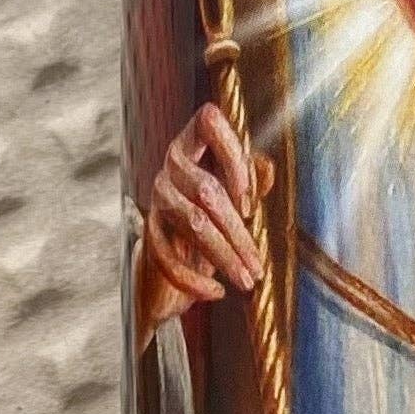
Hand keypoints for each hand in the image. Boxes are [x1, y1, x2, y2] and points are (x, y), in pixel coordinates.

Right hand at [138, 101, 274, 338]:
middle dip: (239, 231)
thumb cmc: (215, 218)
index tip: (250, 202)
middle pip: (207, 189)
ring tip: (247, 280)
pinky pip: (168, 255)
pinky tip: (216, 291)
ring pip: (193, 223)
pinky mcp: (149, 234)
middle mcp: (172, 166)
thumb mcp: (238, 197)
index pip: (208, 121)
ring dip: (224, 256)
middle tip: (259, 265)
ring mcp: (157, 198)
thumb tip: (265, 166)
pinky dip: (195, 278)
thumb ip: (252, 178)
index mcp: (196, 145)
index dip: (233, 154)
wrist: (178, 264)